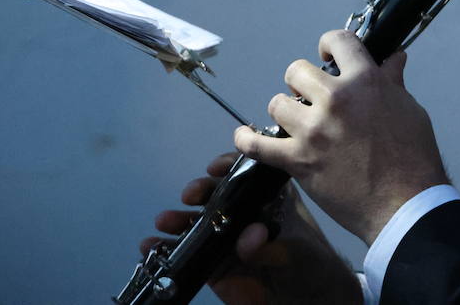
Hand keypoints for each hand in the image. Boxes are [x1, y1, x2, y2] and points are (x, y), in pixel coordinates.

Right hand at [142, 152, 359, 304]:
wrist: (305, 299)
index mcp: (266, 199)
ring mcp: (224, 238)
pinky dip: (165, 248)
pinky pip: (185, 254)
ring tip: (165, 221)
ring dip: (177, 218)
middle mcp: (242, 214)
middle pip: (215, 195)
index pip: (244, 174)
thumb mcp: (293, 249)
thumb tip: (249, 235)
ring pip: (195, 222)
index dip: (227, 167)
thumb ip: (268, 243)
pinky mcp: (212, 264)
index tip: (215, 168)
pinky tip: (150, 246)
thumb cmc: (308, 263)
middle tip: (191, 195)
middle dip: (200, 191)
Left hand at [234, 32, 448, 244]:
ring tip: (296, 122)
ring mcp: (313, 131)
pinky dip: (247, 139)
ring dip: (286, 111)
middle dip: (303, 82)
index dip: (329, 44)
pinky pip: (257, 145)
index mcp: (365, 82)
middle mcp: (336, 100)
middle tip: (312, 98)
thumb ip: (392, 82)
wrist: (405, 203)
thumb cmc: (413, 157)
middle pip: (297, 71)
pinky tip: (244, 135)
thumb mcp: (409, 109)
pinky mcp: (298, 161)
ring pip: (277, 103)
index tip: (327, 56)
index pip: (339, 41)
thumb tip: (394, 59)